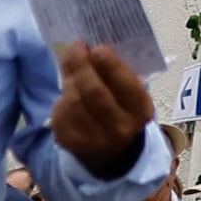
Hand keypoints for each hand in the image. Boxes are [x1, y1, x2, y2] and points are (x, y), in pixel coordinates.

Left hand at [49, 46, 155, 178]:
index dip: (109, 64)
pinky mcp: (70, 143)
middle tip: (76, 47)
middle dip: (81, 65)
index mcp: (140, 111)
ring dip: (69, 78)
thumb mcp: (131, 96)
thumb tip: (92, 49)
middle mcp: (118, 128)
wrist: (113, 153)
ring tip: (71, 64)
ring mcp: (92, 139)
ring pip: (73, 101)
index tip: (97, 47)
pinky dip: (62, 97)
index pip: (124, 85)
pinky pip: (60, 113)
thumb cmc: (122, 112)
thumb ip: (119, 75)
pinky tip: (68, 91)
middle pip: (93, 92)